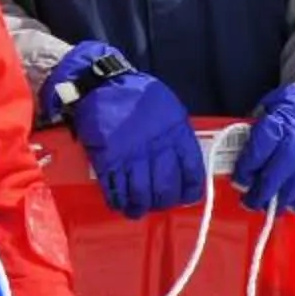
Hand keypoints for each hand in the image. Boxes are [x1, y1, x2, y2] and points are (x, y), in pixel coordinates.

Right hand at [47, 43, 203, 217]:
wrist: (103, 85)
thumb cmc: (137, 95)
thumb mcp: (170, 110)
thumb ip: (178, 136)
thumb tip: (183, 162)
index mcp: (176, 134)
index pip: (191, 172)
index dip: (190, 190)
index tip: (187, 197)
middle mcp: (156, 148)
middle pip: (165, 189)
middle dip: (162, 203)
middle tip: (158, 204)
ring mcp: (131, 156)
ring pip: (140, 194)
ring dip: (139, 207)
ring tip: (136, 210)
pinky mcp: (108, 160)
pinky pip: (115, 189)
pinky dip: (117, 200)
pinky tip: (119, 203)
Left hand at [233, 81, 294, 213]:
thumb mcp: (272, 107)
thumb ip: (256, 130)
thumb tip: (235, 155)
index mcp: (282, 121)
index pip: (260, 149)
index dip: (247, 169)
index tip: (240, 182)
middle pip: (279, 172)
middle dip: (263, 192)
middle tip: (252, 202)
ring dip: (285, 200)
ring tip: (274, 207)